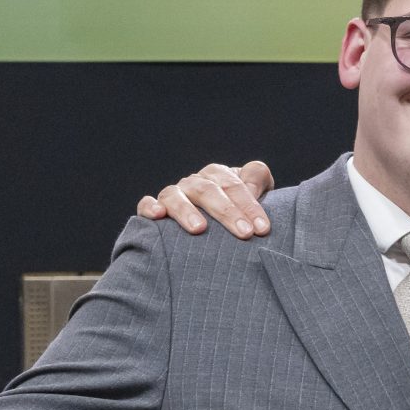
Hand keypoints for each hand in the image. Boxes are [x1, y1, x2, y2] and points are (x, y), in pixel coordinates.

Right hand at [136, 159, 274, 237]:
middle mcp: (194, 183)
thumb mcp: (257, 193)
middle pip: (208, 190)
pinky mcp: (153, 208)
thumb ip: (258, 181)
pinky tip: (159, 215)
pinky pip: (146, 204)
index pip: (235, 185)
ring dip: (187, 211)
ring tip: (199, 229)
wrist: (216, 229)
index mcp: (218, 176)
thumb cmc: (240, 212)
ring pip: (176, 196)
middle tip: (245, 233)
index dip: (250, 205)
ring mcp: (174, 195)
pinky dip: (150, 207)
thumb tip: (252, 187)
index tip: (263, 228)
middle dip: (228, 212)